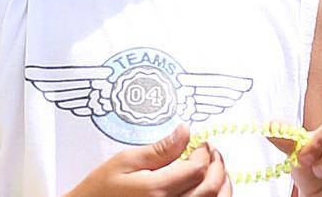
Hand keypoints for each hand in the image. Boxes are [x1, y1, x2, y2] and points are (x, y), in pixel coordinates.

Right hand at [65, 125, 230, 196]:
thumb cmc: (100, 191)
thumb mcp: (125, 161)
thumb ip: (159, 149)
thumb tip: (185, 131)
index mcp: (155, 191)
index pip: (198, 169)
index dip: (204, 152)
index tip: (202, 143)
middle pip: (211, 189)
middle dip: (217, 167)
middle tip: (212, 153)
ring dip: (221, 186)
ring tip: (215, 171)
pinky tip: (207, 190)